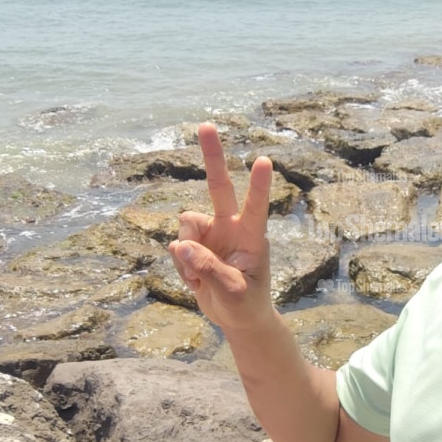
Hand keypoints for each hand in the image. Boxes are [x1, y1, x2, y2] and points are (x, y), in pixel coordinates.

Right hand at [167, 123, 274, 330]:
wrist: (238, 317)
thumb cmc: (246, 304)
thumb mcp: (233, 292)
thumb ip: (210, 269)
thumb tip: (181, 244)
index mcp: (252, 236)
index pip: (256, 207)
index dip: (258, 186)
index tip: (264, 161)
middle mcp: (231, 226)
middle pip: (219, 187)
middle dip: (212, 157)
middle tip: (206, 124)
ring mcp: (211, 233)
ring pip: (186, 226)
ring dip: (187, 254)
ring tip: (200, 278)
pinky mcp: (195, 244)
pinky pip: (177, 247)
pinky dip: (182, 266)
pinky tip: (196, 280)